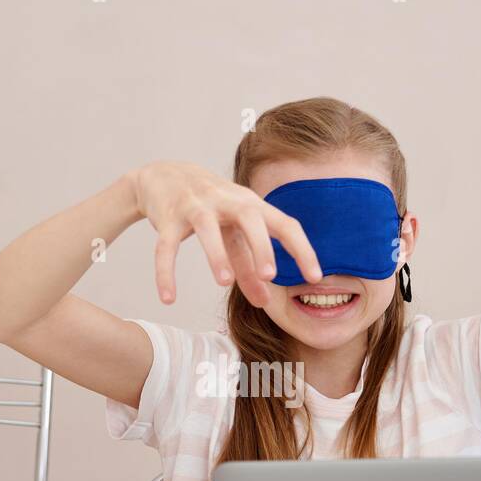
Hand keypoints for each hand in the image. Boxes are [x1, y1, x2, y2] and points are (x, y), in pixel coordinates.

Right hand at [129, 161, 321, 306]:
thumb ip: (249, 268)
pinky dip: (165, 272)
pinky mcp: (168, 218)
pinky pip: (166, 246)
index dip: (302, 249)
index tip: (315, 277)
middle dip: (261, 245)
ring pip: (207, 228)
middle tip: (269, 275)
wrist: (165, 176)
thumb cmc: (211, 210)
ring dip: (216, 254)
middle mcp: (226, 201)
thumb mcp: (233, 234)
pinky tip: (168, 298)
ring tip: (224, 282)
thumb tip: (265, 304)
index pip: (284, 224)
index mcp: (251, 205)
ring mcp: (195, 207)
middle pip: (249, 217)